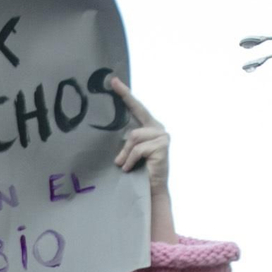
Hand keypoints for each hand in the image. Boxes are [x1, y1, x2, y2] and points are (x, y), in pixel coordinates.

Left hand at [110, 78, 168, 193]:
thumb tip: (109, 128)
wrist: (151, 190)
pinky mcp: (162, 146)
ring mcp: (162, 136)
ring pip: (134, 136)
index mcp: (150, 127)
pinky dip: (130, 160)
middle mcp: (158, 128)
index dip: (126, 94)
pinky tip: (129, 168)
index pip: (137, 107)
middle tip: (113, 83)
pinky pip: (138, 149)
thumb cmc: (139, 171)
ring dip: (125, 152)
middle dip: (126, 96)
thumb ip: (126, 138)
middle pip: (138, 111)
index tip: (114, 81)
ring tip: (122, 164)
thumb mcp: (130, 150)